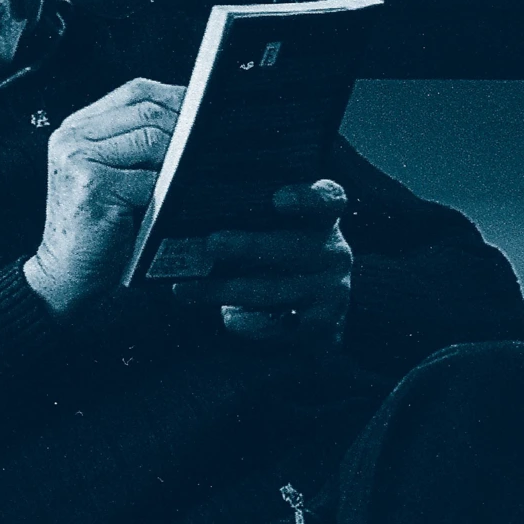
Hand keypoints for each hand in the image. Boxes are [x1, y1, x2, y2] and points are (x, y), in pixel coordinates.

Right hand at [24, 78, 184, 313]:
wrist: (63, 273)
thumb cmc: (96, 226)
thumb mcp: (109, 173)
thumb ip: (134, 141)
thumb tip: (193, 119)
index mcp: (77, 127)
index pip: (134, 91)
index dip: (174, 96)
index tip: (203, 107)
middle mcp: (71, 137)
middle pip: (145, 112)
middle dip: (183, 127)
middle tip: (206, 145)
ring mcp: (78, 158)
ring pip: (150, 140)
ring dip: (176, 160)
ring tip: (183, 178)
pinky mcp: (91, 185)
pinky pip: (148, 179)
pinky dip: (165, 192)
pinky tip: (165, 205)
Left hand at [172, 179, 351, 347]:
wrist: (316, 308)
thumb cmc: (283, 254)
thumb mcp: (280, 229)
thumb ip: (254, 218)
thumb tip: (199, 221)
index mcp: (325, 217)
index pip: (328, 199)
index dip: (305, 198)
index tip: (278, 199)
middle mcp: (335, 250)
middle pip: (290, 246)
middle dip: (247, 246)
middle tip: (211, 244)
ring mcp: (332, 289)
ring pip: (271, 290)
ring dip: (225, 290)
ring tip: (188, 288)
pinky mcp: (320, 324)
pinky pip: (275, 325)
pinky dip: (245, 322)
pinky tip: (224, 315)